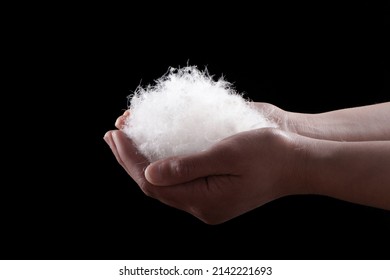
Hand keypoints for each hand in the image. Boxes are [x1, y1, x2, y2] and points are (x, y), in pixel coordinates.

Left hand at [104, 114, 306, 223]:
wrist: (298, 164)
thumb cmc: (269, 154)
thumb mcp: (227, 155)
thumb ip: (187, 166)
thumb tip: (149, 173)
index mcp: (205, 201)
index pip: (153, 183)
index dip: (130, 159)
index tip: (116, 134)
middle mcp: (203, 206)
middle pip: (155, 186)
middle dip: (130, 160)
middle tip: (113, 134)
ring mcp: (208, 201)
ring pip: (165, 184)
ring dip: (143, 161)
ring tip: (126, 139)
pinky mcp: (214, 192)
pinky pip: (179, 181)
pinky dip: (162, 164)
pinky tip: (154, 151)